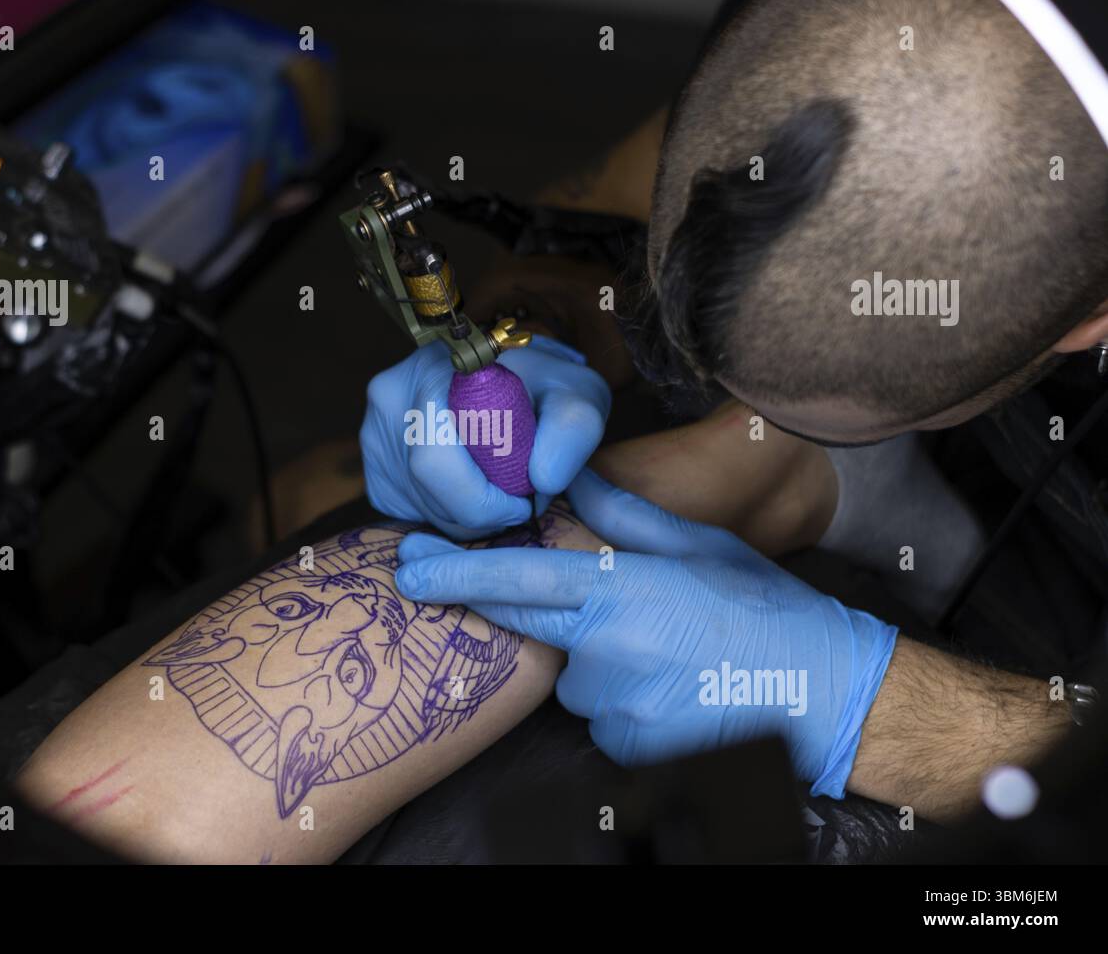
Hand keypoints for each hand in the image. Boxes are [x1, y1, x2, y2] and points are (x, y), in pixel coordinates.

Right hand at [360, 338, 609, 539]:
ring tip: (499, 486)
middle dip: (481, 513)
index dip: (484, 501)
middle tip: (518, 499)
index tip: (525, 500)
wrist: (516, 379)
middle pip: (425, 491)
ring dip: (467, 516)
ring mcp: (374, 431)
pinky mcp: (374, 465)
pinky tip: (472, 488)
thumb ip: (572, 429)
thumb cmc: (546, 388)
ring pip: (417, 507)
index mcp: (434, 371)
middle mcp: (391, 397)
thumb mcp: (576, 394)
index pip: (436, 462)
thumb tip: (544, 478)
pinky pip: (409, 511)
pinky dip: (446, 514)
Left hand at [394, 468, 897, 796]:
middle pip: (538, 630)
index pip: (513, 579)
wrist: (822, 692)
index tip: (406, 564)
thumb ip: (622, 516)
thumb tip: (574, 478)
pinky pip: (600, 716)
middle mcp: (603, 652)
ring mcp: (611, 709)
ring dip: (602, 662)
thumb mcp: (696, 546)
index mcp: (618, 591)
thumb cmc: (762, 609)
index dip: (451, 573)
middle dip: (560, 616)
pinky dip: (623, 700)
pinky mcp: (624, 751)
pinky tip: (672, 687)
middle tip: (637, 618)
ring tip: (669, 654)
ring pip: (574, 677)